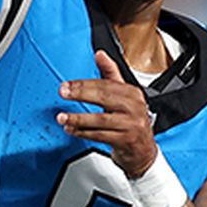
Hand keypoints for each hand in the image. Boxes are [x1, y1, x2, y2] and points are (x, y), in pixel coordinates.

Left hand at [58, 50, 157, 176]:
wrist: (143, 152)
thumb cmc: (131, 122)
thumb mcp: (123, 97)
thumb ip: (110, 75)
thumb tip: (99, 54)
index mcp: (132, 93)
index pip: (106, 84)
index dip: (84, 84)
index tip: (67, 85)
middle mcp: (134, 107)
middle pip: (104, 97)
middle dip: (80, 95)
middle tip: (63, 94)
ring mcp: (131, 124)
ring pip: (100, 119)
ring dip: (78, 118)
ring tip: (62, 117)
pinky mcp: (126, 140)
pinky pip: (100, 135)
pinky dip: (83, 133)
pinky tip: (72, 130)